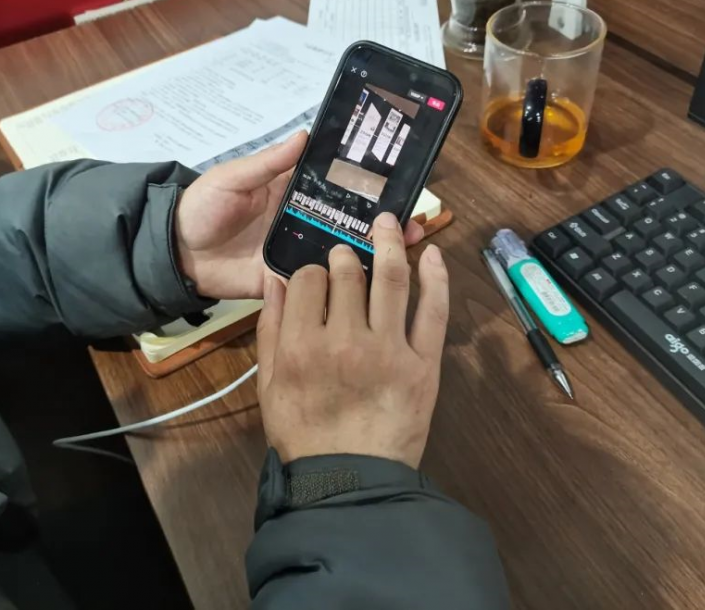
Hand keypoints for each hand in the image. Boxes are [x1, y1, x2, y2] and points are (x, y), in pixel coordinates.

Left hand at [174, 133, 423, 299]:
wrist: (175, 255)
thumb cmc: (202, 208)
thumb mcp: (233, 178)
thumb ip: (268, 162)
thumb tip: (306, 133)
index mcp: (292, 190)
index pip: (337, 183)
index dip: (366, 181)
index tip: (399, 178)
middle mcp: (302, 220)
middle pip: (349, 219)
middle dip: (382, 220)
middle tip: (414, 221)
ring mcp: (298, 252)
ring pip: (343, 251)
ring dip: (373, 251)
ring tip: (407, 249)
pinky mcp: (290, 280)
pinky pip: (321, 283)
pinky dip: (347, 284)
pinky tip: (375, 283)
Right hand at [255, 212, 448, 468]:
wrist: (349, 480)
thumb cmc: (303, 433)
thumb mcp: (268, 384)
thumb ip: (270, 329)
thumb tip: (277, 279)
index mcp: (302, 344)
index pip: (310, 279)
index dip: (313, 272)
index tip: (318, 279)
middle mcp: (345, 340)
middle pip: (348, 272)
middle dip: (346, 255)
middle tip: (349, 255)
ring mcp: (389, 350)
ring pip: (391, 279)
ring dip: (390, 243)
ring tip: (389, 224)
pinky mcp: (424, 364)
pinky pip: (434, 311)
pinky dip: (436, 278)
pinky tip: (431, 253)